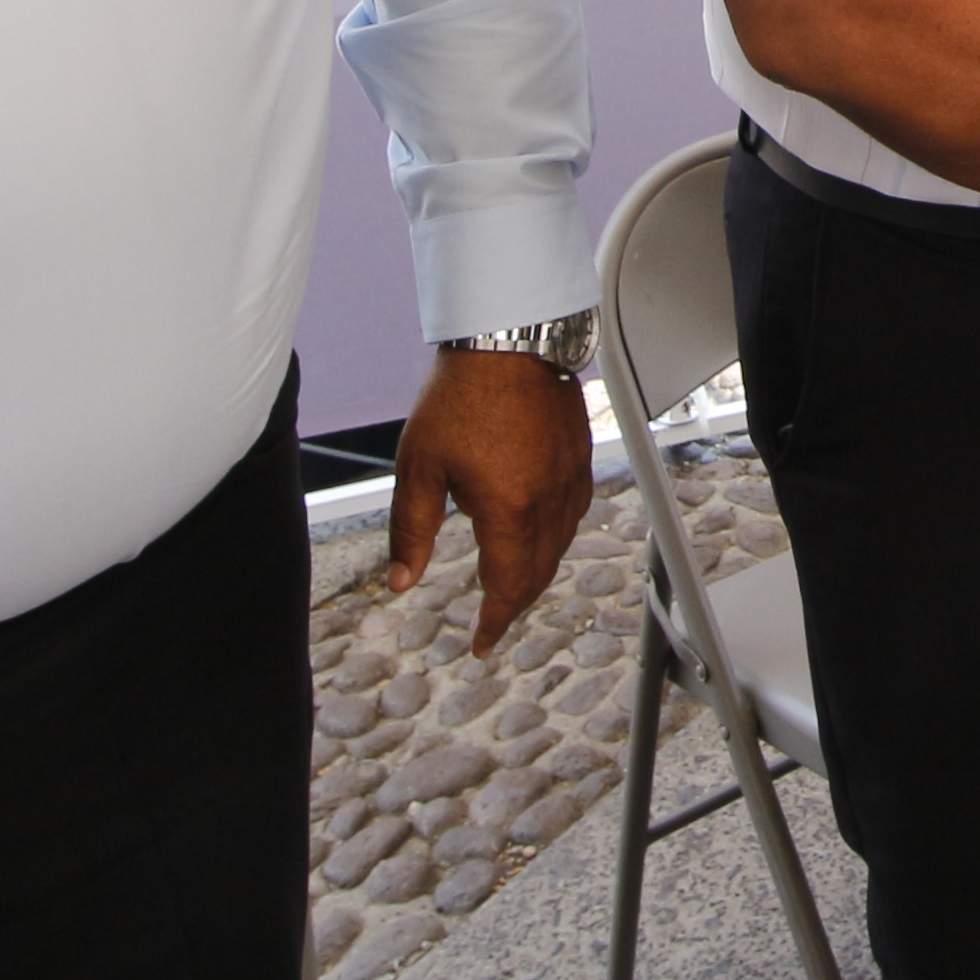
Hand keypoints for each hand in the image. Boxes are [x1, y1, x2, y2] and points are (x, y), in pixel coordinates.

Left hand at [390, 346, 596, 654]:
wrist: (507, 336)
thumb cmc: (461, 393)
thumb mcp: (420, 467)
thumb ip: (410, 530)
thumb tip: (400, 581)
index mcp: (510, 509)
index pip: (507, 587)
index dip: (494, 622)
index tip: (481, 642)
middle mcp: (549, 500)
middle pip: (539, 573)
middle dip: (515, 603)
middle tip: (492, 619)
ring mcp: (570, 477)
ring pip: (561, 545)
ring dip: (536, 572)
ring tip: (512, 582)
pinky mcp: (579, 455)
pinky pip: (575, 513)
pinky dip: (556, 537)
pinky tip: (539, 531)